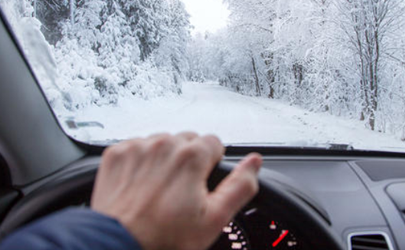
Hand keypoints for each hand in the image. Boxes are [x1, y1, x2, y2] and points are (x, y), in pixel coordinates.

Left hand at [91, 133, 261, 249]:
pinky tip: (140, 184)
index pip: (214, 143)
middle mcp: (164, 144)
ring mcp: (137, 147)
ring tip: (159, 188)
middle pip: (188, 140)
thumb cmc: (165, 238)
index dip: (211, 164)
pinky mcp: (116, 153)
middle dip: (189, 159)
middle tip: (180, 189)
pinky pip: (137, 147)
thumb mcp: (215, 218)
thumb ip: (240, 185)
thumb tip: (254, 162)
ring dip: (165, 158)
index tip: (201, 182)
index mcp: (192, 156)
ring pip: (162, 142)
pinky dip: (141, 161)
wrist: (118, 245)